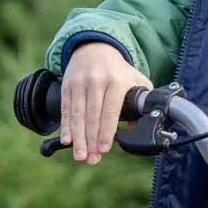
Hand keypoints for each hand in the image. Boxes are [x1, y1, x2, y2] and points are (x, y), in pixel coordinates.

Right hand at [62, 42, 152, 163]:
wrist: (95, 48)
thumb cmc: (118, 71)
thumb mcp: (136, 80)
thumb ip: (141, 102)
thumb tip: (135, 128)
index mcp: (117, 81)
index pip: (110, 110)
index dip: (106, 131)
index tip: (104, 149)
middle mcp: (97, 81)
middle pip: (92, 115)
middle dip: (91, 140)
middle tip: (91, 159)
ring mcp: (80, 82)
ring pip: (78, 114)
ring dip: (78, 137)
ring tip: (80, 155)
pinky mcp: (67, 85)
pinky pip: (66, 109)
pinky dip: (66, 126)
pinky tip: (67, 140)